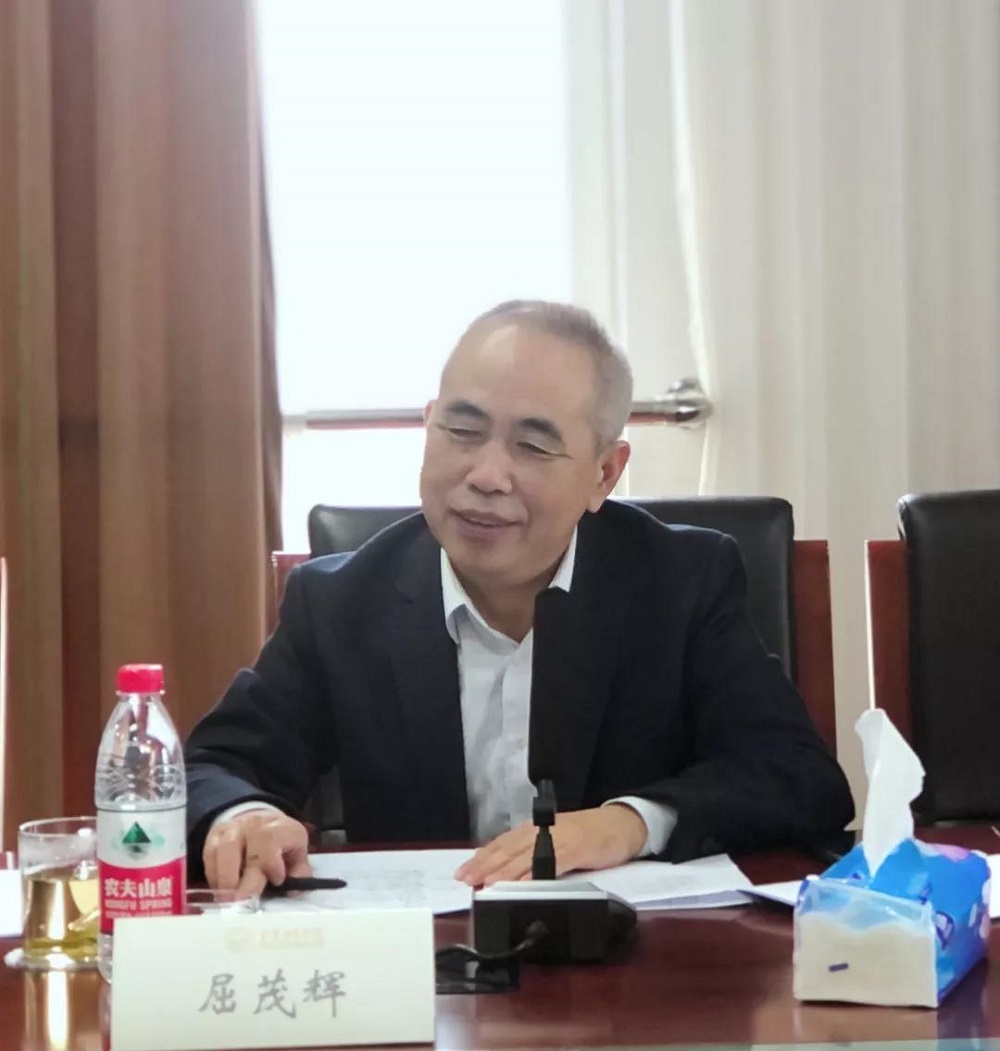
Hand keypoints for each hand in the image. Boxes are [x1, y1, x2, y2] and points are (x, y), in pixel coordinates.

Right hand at [203, 810, 311, 897]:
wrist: (258, 822)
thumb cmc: (281, 844)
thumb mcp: (297, 853)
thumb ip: (299, 872)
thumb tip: (294, 890)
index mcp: (281, 828)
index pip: (271, 840)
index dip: (272, 863)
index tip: (276, 881)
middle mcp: (256, 825)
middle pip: (248, 849)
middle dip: (246, 879)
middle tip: (242, 902)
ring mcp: (233, 829)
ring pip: (225, 850)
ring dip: (225, 879)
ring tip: (227, 901)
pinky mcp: (215, 836)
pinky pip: (210, 855)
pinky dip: (213, 875)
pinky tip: (219, 890)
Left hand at [454, 804, 647, 886]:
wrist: (622, 824)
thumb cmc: (590, 835)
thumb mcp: (557, 841)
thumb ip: (535, 854)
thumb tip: (508, 872)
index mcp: (536, 829)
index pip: (503, 843)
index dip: (482, 857)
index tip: (463, 871)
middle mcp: (542, 830)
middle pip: (508, 849)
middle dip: (485, 865)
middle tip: (465, 879)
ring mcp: (558, 838)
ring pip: (525, 855)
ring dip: (504, 870)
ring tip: (485, 882)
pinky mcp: (575, 848)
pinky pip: (551, 862)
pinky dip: (535, 872)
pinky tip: (522, 882)